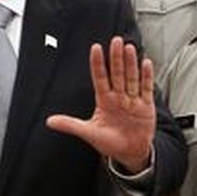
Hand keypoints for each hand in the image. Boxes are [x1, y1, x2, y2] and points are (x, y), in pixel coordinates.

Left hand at [47, 37, 155, 171]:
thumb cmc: (110, 143)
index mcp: (104, 101)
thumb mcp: (88, 133)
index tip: (96, 48)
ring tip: (129, 48)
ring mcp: (132, 100)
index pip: (100, 78)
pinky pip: (146, 88)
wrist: (131, 154)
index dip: (98, 63)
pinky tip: (146, 64)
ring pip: (131, 78)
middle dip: (116, 58)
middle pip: (117, 74)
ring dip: (130, 63)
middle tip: (115, 41)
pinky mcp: (146, 106)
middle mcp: (118, 97)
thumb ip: (70, 125)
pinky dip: (146, 76)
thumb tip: (50, 121)